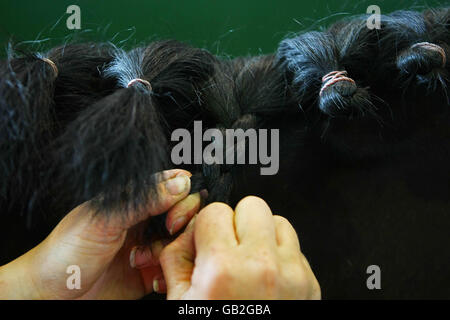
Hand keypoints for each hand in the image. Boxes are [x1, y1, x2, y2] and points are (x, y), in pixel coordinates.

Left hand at [0, 169, 200, 298]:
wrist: (50, 294)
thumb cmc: (66, 250)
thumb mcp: (105, 220)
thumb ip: (143, 201)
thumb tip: (180, 184)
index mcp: (133, 201)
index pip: (171, 186)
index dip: (182, 193)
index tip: (177, 206)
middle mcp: (143, 221)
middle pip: (182, 213)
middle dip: (181, 222)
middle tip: (168, 230)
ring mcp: (148, 247)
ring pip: (181, 241)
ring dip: (170, 250)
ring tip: (144, 258)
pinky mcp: (149, 273)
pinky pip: (173, 268)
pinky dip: (169, 272)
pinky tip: (152, 276)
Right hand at [160, 196, 320, 299]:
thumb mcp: (181, 304)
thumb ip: (177, 259)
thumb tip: (185, 234)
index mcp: (224, 270)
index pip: (215, 211)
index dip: (206, 226)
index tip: (206, 240)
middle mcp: (262, 266)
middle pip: (252, 205)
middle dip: (236, 222)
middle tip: (229, 246)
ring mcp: (292, 273)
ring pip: (278, 220)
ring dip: (261, 234)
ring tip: (250, 260)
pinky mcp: (310, 283)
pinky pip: (294, 246)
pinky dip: (279, 254)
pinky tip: (266, 276)